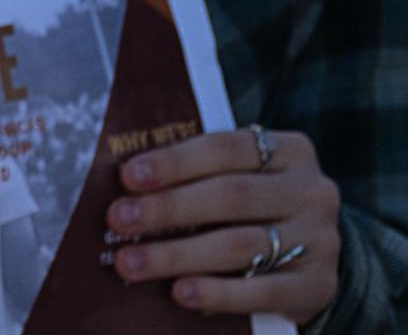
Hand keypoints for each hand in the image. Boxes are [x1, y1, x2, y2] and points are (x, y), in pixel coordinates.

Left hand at [108, 123, 340, 321]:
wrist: (313, 257)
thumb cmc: (254, 208)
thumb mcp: (240, 178)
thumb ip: (197, 175)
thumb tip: (126, 186)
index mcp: (290, 151)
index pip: (225, 148)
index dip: (174, 162)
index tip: (128, 177)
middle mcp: (313, 192)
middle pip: (231, 196)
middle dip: (167, 208)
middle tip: (119, 219)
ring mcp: (321, 240)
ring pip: (240, 245)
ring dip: (177, 255)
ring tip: (130, 262)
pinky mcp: (320, 286)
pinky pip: (264, 291)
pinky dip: (218, 293)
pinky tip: (181, 293)